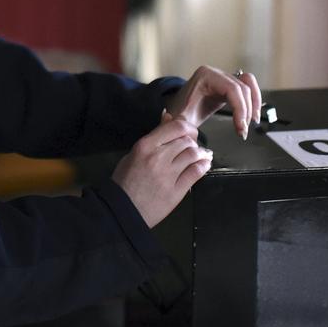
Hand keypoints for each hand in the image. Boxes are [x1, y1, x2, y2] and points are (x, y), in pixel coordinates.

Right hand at [112, 113, 211, 227]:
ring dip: (200, 153)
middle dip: (193, 142)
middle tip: (193, 147)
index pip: (176, 127)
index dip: (188, 128)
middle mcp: (158, 157)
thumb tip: (168, 117)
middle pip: (187, 141)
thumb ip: (154, 137)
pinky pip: (196, 172)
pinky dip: (203, 165)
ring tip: (200, 156)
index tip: (189, 132)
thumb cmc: (125, 180)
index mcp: (146, 146)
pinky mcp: (177, 191)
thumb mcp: (134, 153)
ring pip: (193, 155)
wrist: (123, 209)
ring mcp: (168, 175)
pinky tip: (204, 164)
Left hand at [165, 65, 261, 139]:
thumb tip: (192, 139)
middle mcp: (217, 73)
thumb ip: (185, 128)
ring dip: (254, 104)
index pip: (232, 89)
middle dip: (246, 111)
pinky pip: (247, 87)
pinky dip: (253, 100)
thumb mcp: (181, 119)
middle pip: (242, 88)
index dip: (240, 109)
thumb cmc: (180, 110)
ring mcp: (224, 77)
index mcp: (206, 76)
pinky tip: (252, 115)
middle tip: (243, 131)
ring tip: (252, 122)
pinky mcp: (229, 85)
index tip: (241, 127)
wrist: (178, 105)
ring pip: (248, 85)